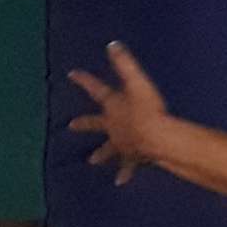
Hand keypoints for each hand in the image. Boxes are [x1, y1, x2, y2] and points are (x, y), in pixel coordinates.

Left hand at [68, 41, 170, 185]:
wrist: (156, 137)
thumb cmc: (148, 108)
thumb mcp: (137, 81)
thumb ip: (125, 63)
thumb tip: (112, 44)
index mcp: (113, 106)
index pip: (96, 90)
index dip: (84, 81)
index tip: (71, 74)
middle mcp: (113, 126)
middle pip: (96, 124)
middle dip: (84, 124)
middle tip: (71, 127)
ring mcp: (122, 143)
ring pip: (109, 149)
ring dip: (101, 154)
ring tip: (92, 161)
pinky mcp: (133, 156)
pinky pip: (128, 166)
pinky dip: (125, 173)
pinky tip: (120, 182)